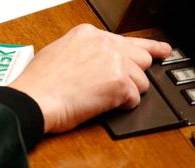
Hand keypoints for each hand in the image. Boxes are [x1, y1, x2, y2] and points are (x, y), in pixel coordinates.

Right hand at [9, 24, 170, 132]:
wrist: (34, 99)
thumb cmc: (39, 84)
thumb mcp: (60, 53)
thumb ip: (86, 53)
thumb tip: (99, 63)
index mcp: (89, 34)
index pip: (129, 40)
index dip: (148, 48)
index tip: (161, 50)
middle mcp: (105, 43)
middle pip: (141, 59)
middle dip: (134, 74)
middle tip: (129, 85)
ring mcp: (114, 62)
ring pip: (141, 81)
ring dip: (127, 93)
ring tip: (103, 98)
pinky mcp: (119, 84)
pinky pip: (134, 99)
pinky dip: (122, 106)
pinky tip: (103, 105)